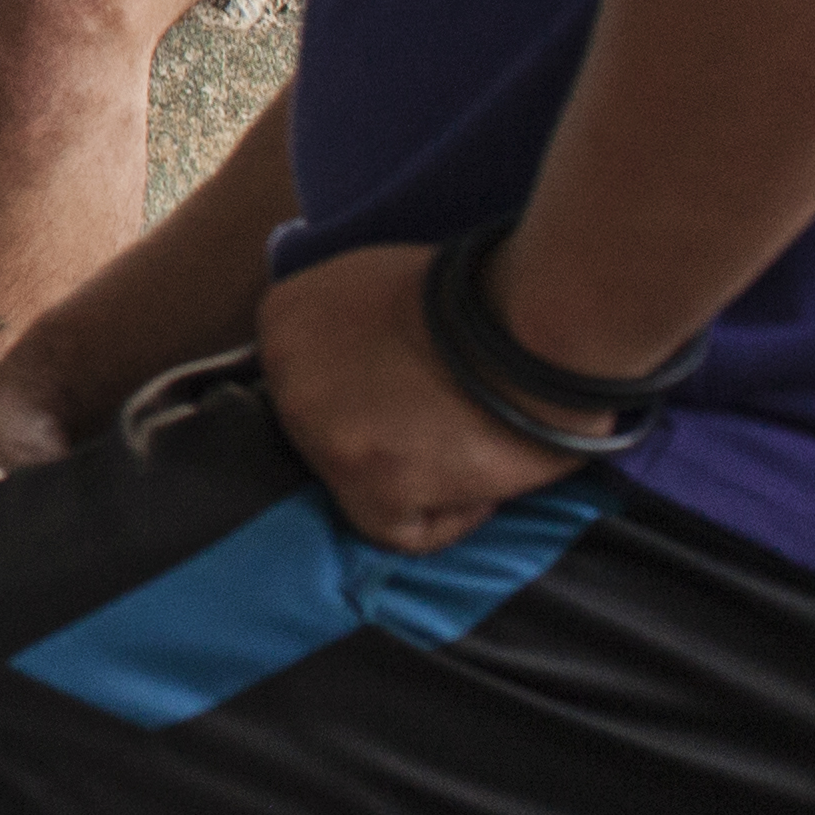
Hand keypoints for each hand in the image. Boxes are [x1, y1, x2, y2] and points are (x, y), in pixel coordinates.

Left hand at [258, 241, 579, 555]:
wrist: (530, 321)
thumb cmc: (479, 296)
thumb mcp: (375, 282)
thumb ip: (345, 327)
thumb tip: (356, 373)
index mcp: (283, 318)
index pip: (310, 384)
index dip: (371, 397)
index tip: (416, 390)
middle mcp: (286, 377)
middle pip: (330, 437)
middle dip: (388, 438)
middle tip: (447, 420)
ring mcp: (322, 435)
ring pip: (364, 489)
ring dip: (423, 478)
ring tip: (473, 441)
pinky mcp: (368, 486)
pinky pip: (402, 533)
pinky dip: (451, 516)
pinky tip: (481, 473)